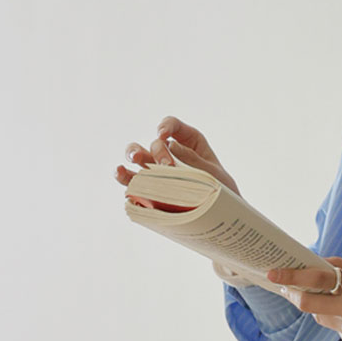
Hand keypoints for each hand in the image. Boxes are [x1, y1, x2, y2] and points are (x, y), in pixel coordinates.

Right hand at [115, 116, 239, 195]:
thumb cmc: (221, 189)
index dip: (165, 126)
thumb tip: (172, 146)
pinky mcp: (147, 186)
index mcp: (188, 142)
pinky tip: (120, 173)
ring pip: (137, 154)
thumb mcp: (215, 174)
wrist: (219, 215)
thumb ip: (195, 160)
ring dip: (133, 154)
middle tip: (167, 166)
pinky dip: (123, 174)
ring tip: (135, 160)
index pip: (172, 125)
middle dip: (157, 151)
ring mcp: (156, 168)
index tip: (162, 134)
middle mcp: (169, 152)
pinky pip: (131, 178)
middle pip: (154, 143)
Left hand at [269, 258, 341, 340]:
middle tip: (289, 286)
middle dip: (295, 294)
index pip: (316, 281)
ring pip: (319, 317)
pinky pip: (334, 326)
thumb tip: (316, 263)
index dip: (291, 277)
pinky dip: (337, 317)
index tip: (273, 274)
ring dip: (321, 306)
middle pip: (307, 305)